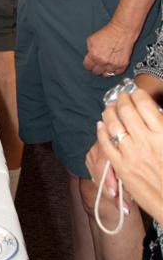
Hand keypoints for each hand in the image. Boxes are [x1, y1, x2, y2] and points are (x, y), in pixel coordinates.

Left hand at [83, 21, 134, 76]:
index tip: (90, 63)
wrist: (122, 30)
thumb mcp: (91, 39)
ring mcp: (113, 64)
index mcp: (94, 56)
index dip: (89, 64)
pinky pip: (116, 73)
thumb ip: (89, 50)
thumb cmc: (107, 33)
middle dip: (96, 68)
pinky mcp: (122, 65)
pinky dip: (114, 70)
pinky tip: (113, 65)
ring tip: (106, 65)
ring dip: (105, 70)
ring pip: (106, 75)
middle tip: (98, 63)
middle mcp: (103, 62)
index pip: (87, 66)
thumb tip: (89, 57)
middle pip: (96, 72)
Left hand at [88, 85, 162, 220]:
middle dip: (121, 99)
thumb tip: (156, 111)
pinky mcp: (121, 167)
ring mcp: (131, 154)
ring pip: (113, 125)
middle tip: (120, 96)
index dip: (137, 94)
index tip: (135, 92)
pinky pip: (106, 144)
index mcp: (162, 133)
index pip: (144, 104)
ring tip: (109, 107)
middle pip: (126, 110)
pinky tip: (101, 125)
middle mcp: (145, 141)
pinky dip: (102, 132)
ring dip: (109, 112)